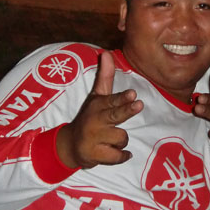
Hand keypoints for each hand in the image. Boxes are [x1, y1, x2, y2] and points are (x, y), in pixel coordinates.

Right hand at [56, 51, 142, 168]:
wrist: (70, 145)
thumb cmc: (89, 117)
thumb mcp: (96, 97)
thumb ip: (105, 77)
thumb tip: (106, 52)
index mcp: (98, 106)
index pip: (112, 100)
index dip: (122, 98)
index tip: (133, 93)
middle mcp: (96, 120)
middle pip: (114, 115)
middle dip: (126, 110)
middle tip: (139, 104)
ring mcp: (95, 138)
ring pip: (121, 138)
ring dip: (121, 141)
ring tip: (111, 139)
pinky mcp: (95, 155)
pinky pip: (117, 156)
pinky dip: (122, 156)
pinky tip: (122, 154)